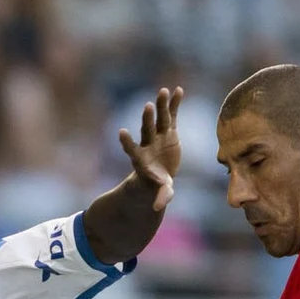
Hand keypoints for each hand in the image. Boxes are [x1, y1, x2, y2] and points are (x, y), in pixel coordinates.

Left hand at [119, 86, 182, 212]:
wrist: (160, 175)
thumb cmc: (157, 185)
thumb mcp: (161, 192)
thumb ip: (162, 196)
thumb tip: (157, 208)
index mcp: (142, 159)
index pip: (132, 149)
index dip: (127, 142)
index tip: (121, 132)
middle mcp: (149, 143)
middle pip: (147, 129)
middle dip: (148, 119)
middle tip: (148, 106)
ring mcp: (159, 135)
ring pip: (160, 119)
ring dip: (162, 106)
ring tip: (164, 91)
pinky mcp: (169, 131)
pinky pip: (172, 115)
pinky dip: (175, 104)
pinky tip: (178, 90)